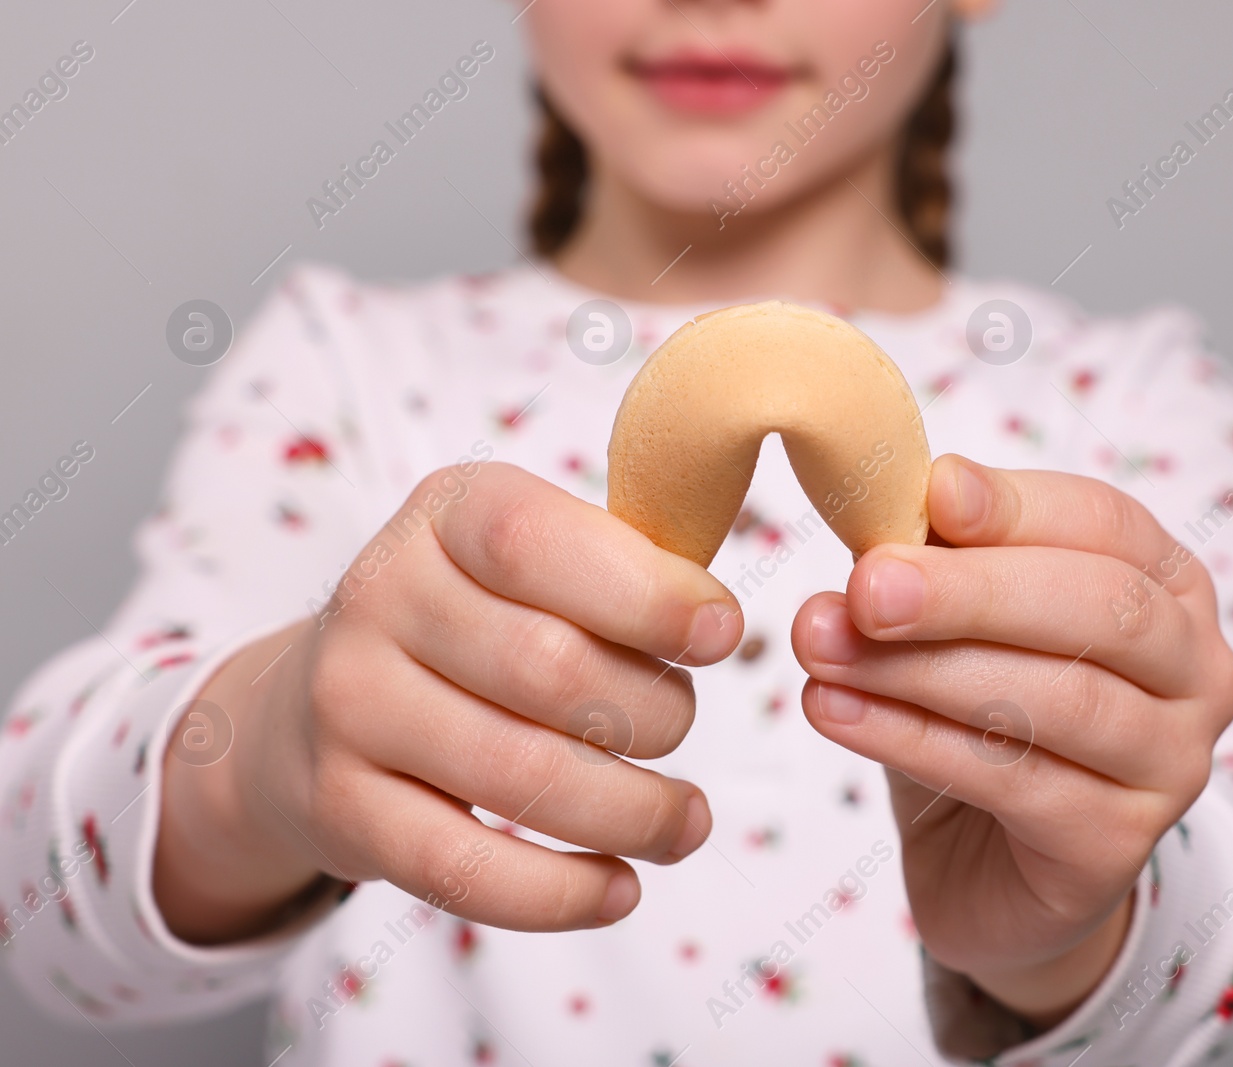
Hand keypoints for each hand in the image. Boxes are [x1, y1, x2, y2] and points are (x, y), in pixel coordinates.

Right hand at [155, 462, 742, 943]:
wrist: (311, 709)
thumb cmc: (475, 625)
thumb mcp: (534, 561)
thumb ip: (622, 569)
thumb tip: (715, 621)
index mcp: (444, 515)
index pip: (538, 544)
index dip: (647, 594)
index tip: (722, 634)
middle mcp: (380, 598)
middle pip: (550, 670)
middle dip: (655, 713)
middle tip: (681, 728)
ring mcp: (350, 705)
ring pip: (522, 777)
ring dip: (634, 813)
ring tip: (685, 822)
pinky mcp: (340, 807)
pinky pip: (465, 869)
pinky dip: (561, 893)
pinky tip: (619, 887)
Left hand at [791, 455, 1232, 1023]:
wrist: (988, 874)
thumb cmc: (978, 722)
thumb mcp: (956, 625)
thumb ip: (938, 565)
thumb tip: (894, 513)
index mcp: (1168, 584)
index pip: (1103, 523)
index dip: (1016, 506)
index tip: (931, 492)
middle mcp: (1195, 669)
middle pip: (1098, 608)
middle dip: (971, 592)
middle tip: (867, 586)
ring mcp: (1172, 762)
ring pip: (1056, 700)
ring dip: (923, 669)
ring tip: (823, 648)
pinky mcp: (1120, 844)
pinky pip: (1012, 780)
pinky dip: (910, 738)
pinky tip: (835, 711)